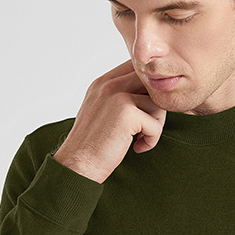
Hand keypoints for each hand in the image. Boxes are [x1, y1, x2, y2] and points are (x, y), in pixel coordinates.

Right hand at [53, 60, 166, 182]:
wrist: (77, 166)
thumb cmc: (93, 145)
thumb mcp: (103, 112)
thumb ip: (122, 98)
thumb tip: (151, 94)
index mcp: (103, 82)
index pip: (138, 69)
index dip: (149, 90)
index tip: (145, 112)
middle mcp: (109, 84)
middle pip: (151, 83)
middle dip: (156, 106)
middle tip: (148, 125)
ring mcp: (117, 96)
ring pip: (157, 103)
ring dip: (155, 125)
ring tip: (140, 138)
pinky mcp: (126, 113)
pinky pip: (156, 124)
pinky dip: (152, 140)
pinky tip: (138, 147)